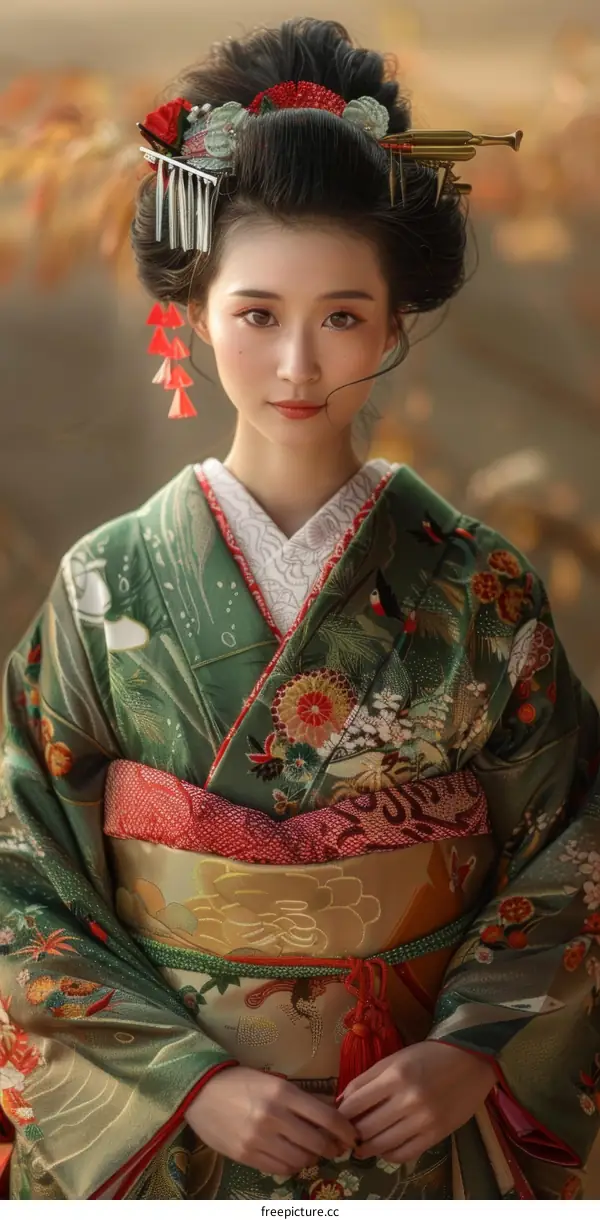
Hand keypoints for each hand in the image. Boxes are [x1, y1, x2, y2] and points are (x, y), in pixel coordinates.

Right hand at [186, 1066, 356, 1176]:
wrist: (201, 1091)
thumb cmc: (241, 1082)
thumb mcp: (275, 1081)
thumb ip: (304, 1097)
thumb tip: (334, 1109)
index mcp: (283, 1093)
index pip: (326, 1117)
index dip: (345, 1130)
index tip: (353, 1135)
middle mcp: (273, 1117)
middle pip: (317, 1143)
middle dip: (331, 1147)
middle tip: (334, 1146)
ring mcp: (259, 1139)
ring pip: (300, 1160)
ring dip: (311, 1158)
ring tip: (311, 1151)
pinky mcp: (246, 1156)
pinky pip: (281, 1169)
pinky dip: (292, 1166)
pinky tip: (291, 1157)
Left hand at [337, 1041, 496, 1164]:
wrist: (470, 1061)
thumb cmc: (428, 1056)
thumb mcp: (394, 1060)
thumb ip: (367, 1080)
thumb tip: (342, 1102)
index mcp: (394, 1076)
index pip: (354, 1104)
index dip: (340, 1116)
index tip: (336, 1120)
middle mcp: (408, 1100)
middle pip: (366, 1128)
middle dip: (352, 1135)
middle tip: (347, 1136)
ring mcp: (424, 1120)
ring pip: (383, 1144)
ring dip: (367, 1148)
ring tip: (362, 1146)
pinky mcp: (437, 1135)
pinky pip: (405, 1153)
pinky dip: (390, 1155)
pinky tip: (385, 1149)